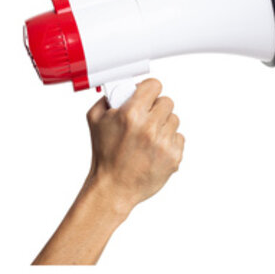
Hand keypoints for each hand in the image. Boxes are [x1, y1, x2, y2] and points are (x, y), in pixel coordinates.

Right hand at [86, 78, 184, 213]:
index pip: (154, 86)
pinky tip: (154, 149)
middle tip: (146, 118)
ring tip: (148, 136)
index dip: (149, 90)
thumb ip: (107, 98)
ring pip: (174, 119)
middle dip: (156, 108)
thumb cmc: (104, 156)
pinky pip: (179, 138)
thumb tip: (121, 86)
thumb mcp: (95, 120)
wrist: (113, 187)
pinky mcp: (174, 157)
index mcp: (131, 114)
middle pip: (167, 102)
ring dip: (163, 125)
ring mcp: (164, 143)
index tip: (146, 95)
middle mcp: (149, 127)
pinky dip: (168, 141)